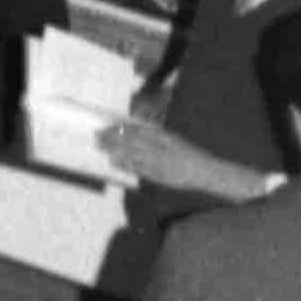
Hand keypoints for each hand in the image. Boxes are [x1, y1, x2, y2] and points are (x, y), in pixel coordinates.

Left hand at [98, 117, 251, 197]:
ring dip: (115, 150)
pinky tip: (114, 162)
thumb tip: (136, 128)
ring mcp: (158, 161)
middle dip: (112, 138)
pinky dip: (125, 164)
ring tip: (100, 147)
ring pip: (132, 153)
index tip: (107, 126)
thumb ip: (155, 135)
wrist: (204, 171)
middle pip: (131, 140)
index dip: (121, 128)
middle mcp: (160, 147)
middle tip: (96, 136)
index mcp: (164, 136)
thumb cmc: (188, 154)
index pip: (138, 130)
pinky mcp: (158, 174)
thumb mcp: (173, 140)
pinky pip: (138, 168)